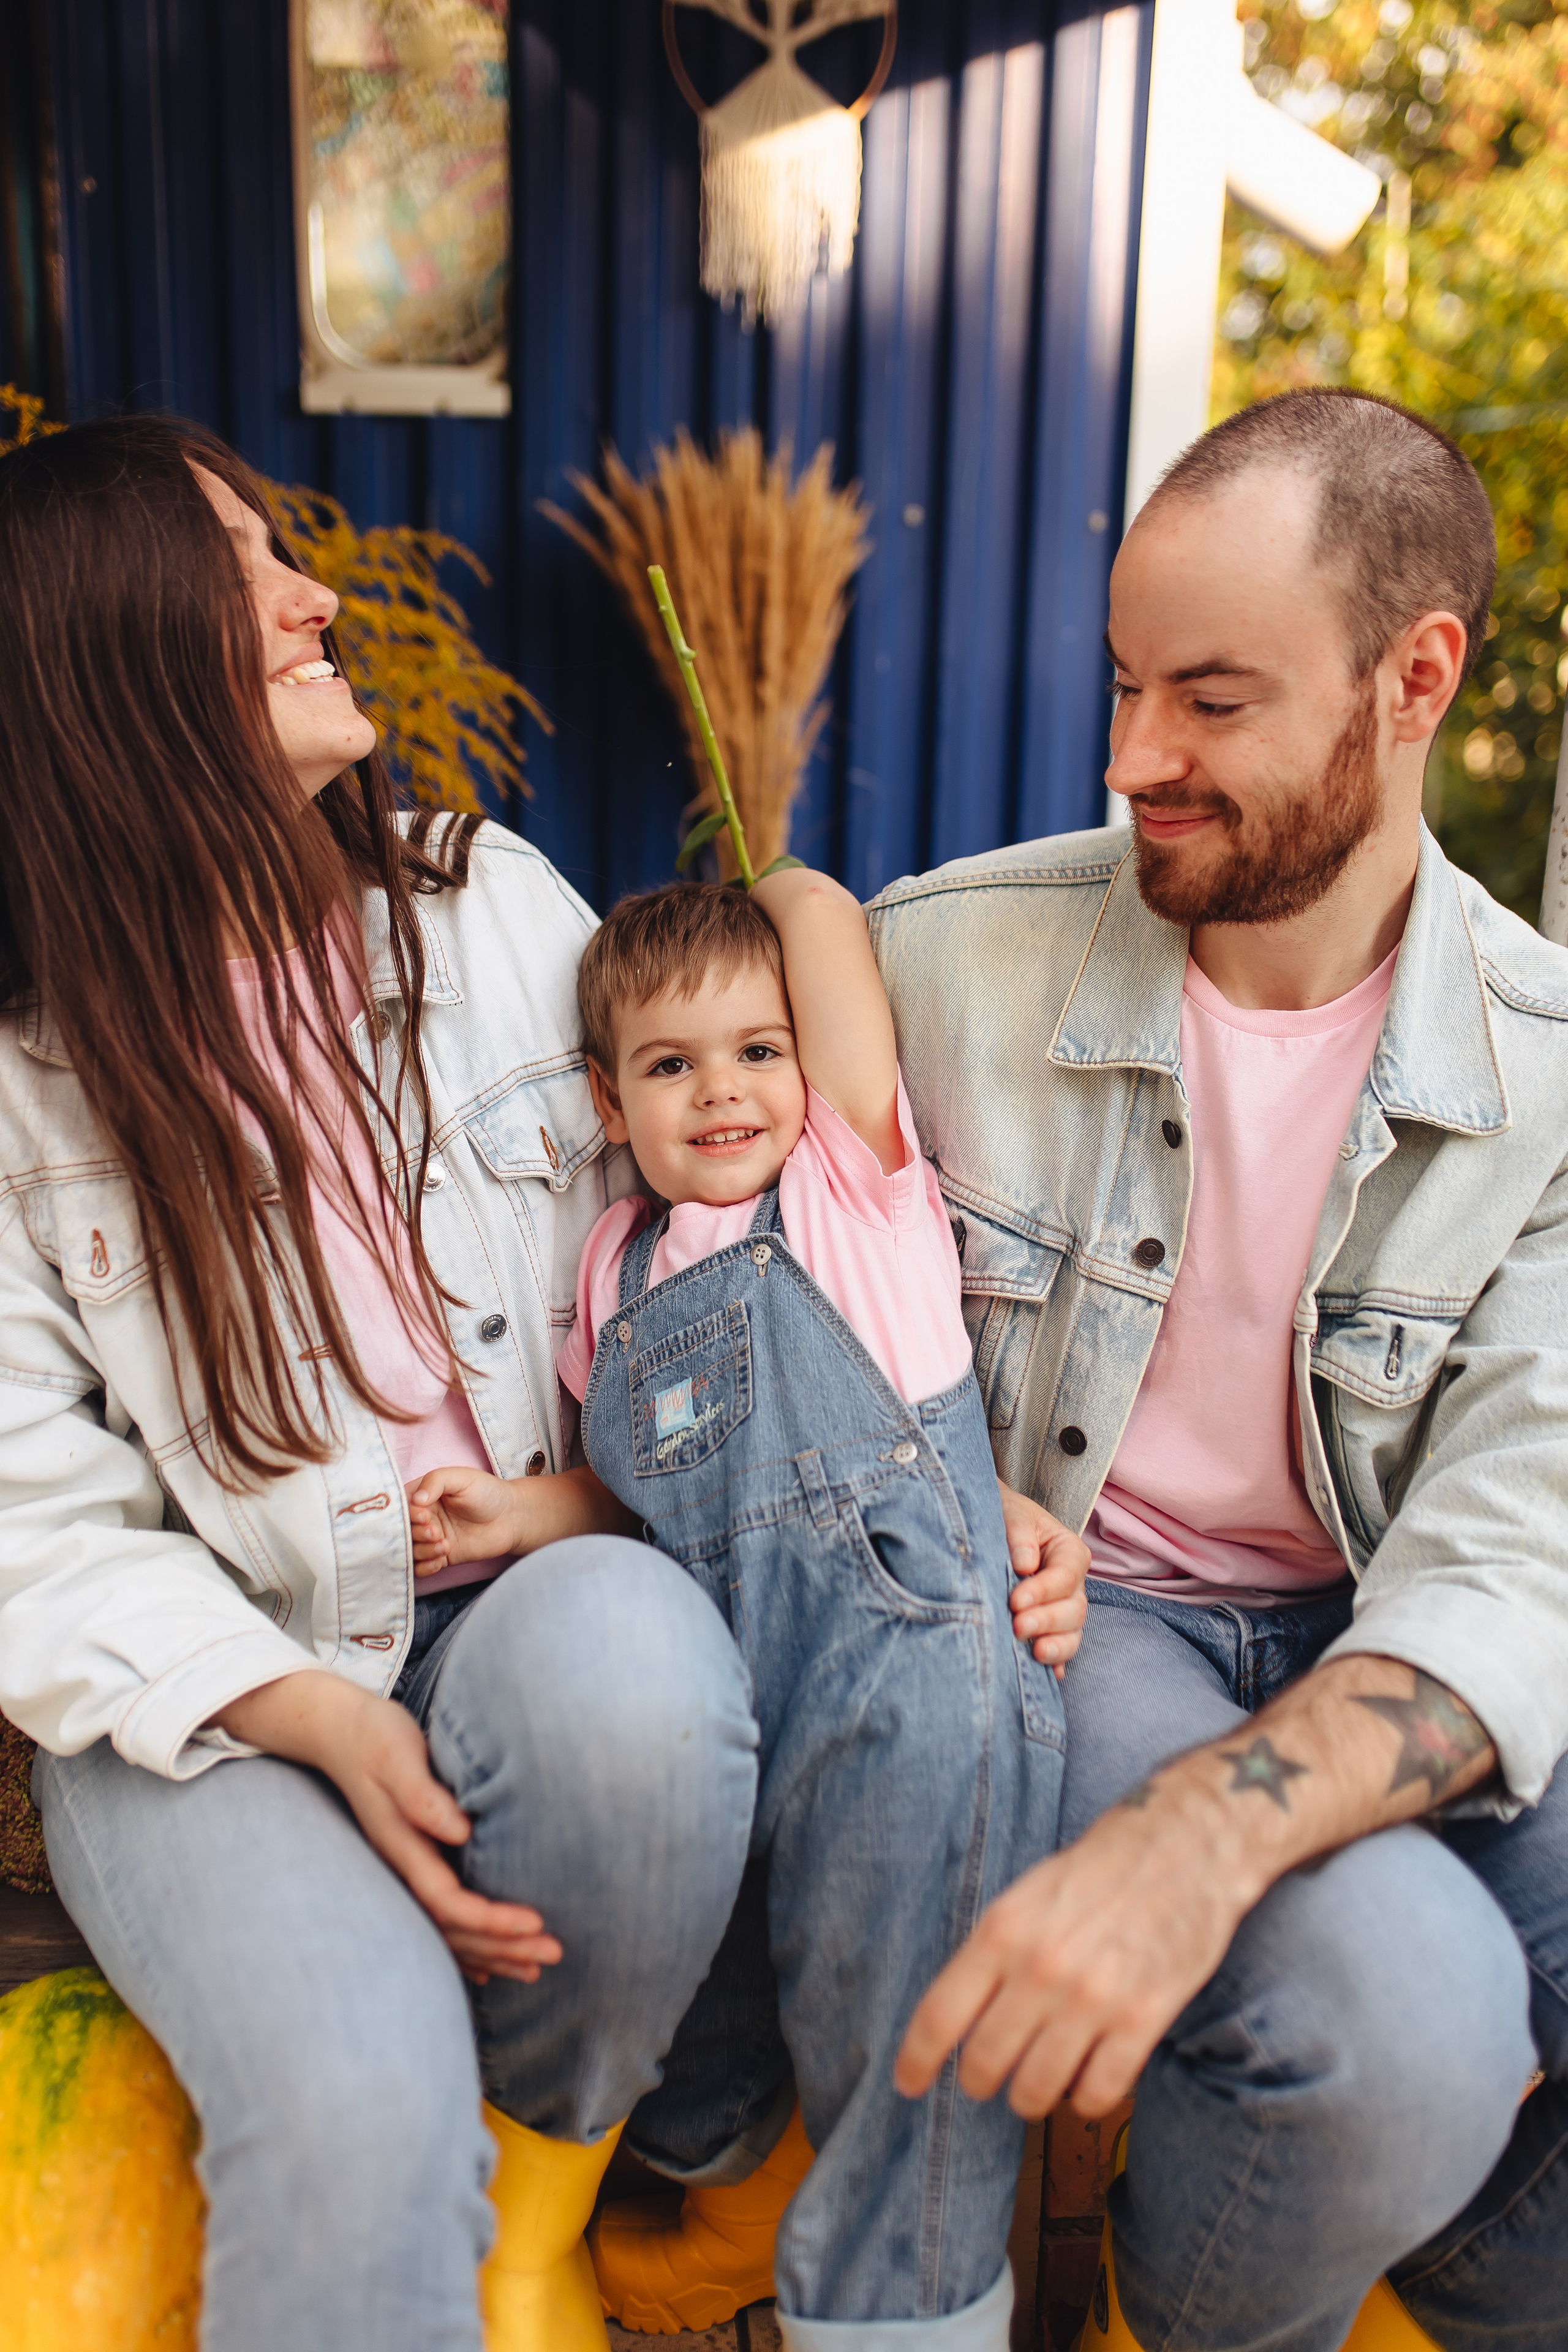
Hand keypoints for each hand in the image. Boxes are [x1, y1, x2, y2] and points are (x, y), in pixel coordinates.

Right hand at [216, 1672, 561, 1985]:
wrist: (339, 1732)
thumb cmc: (374, 1737)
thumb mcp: (398, 1756)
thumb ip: (423, 1796)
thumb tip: (462, 1831)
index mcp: (402, 1847)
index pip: (448, 1901)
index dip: (490, 1920)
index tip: (534, 1923)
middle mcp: (403, 1867)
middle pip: (453, 1927)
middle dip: (503, 1946)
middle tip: (554, 1953)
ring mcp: (405, 1870)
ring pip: (449, 1930)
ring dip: (492, 1952)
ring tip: (536, 1967)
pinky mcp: (412, 1863)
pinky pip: (440, 1918)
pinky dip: (467, 1946)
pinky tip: (488, 1965)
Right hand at [407, 1464, 519, 1574]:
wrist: (512, 1517)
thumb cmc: (487, 1491)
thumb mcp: (461, 1477)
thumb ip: (435, 1481)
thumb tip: (416, 1500)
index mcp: (423, 1495)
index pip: (400, 1506)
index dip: (407, 1514)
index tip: (424, 1515)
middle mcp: (423, 1517)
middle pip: (403, 1531)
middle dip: (416, 1534)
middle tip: (436, 1532)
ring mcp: (431, 1538)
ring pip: (411, 1550)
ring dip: (423, 1550)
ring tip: (445, 1545)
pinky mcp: (441, 1556)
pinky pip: (421, 1567)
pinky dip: (426, 1567)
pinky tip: (441, 1560)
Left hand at [895, 1776, 1246, 2119]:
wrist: (1186, 1846)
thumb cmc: (1100, 1870)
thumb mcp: (1027, 1894)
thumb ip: (992, 1952)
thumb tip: (957, 2018)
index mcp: (1003, 1930)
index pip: (939, 2016)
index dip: (916, 2060)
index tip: (907, 2083)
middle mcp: (1041, 1968)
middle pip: (984, 2064)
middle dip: (979, 2081)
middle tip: (987, 2077)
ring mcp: (1094, 1998)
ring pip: (1036, 2090)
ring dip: (1031, 2097)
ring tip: (1037, 2081)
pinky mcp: (1144, 2020)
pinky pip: (1098, 2093)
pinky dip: (1086, 2099)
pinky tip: (1087, 2080)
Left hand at [998, 1481, 1089, 1677]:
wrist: (992, 1526)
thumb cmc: (1005, 1516)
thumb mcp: (1012, 1513)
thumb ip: (1020, 1533)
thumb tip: (1025, 1563)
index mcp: (1069, 1552)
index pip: (1065, 1575)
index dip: (1043, 1590)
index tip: (1015, 1600)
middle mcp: (1073, 1584)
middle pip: (1074, 1609)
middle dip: (1048, 1621)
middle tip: (1019, 1627)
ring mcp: (1064, 1610)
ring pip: (1072, 1633)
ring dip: (1057, 1646)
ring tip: (1036, 1653)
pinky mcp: (1050, 1630)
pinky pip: (1060, 1650)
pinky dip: (1056, 1663)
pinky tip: (1049, 1676)